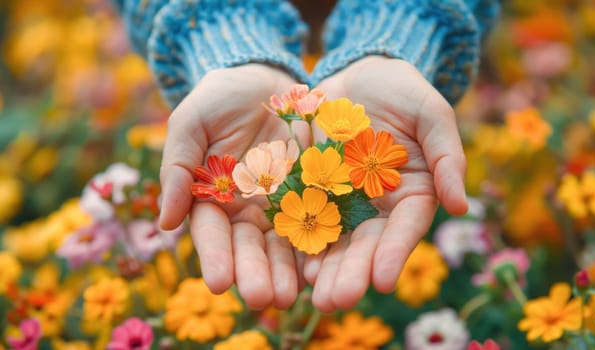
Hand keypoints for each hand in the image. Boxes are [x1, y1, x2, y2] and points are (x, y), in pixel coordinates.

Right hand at [159, 64, 308, 308]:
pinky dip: (320, 245)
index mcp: (214, 198)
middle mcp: (249, 209)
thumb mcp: (191, 122)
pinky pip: (319, 220)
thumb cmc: (220, 98)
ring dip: (287, 271)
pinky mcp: (315, 192)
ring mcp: (284, 203)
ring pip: (284, 243)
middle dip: (255, 273)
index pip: (212, 233)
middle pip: (250, 247)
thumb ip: (178, 167)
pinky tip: (324, 267)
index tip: (217, 282)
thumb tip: (166, 223)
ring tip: (291, 295)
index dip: (215, 257)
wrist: (266, 80)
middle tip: (262, 298)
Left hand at [305, 56, 467, 311]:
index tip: (382, 281)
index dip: (394, 254)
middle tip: (336, 301)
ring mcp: (341, 199)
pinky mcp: (310, 188)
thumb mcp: (431, 114)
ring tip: (311, 295)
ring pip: (332, 240)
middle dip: (351, 273)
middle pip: (365, 245)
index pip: (404, 229)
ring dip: (323, 269)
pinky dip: (297, 241)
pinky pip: (302, 217)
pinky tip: (288, 262)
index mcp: (411, 194)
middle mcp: (376, 206)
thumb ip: (447, 157)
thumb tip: (461, 207)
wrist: (359, 74)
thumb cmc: (403, 92)